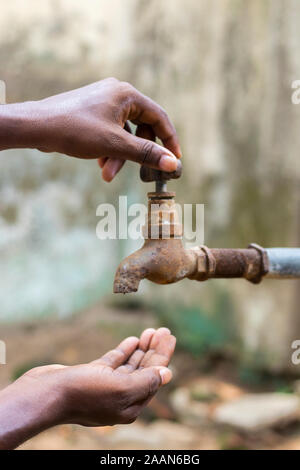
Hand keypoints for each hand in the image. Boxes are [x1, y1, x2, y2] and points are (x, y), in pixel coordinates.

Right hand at [0, 327, 175, 447]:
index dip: (163, 356)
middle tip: (164, 330)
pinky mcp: (91, 376)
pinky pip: (113, 362)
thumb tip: (168, 374)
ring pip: (130, 365)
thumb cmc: (83, 393)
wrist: (45, 394)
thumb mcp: (121, 388)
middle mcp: (119, 398)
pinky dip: (124, 351)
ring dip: (142, 348)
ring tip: (151, 331)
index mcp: (130, 406)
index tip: (170, 336)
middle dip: (154, 350)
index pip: (153, 377)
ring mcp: (104, 386)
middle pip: (144, 371)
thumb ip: (146, 381)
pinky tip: (133, 340)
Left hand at [26, 78, 180, 180]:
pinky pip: (110, 133)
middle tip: (140, 172)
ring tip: (107, 173)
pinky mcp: (93, 112)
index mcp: (127, 94)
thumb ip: (146, 153)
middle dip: (136, 153)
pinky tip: (100, 163)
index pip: (159, 117)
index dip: (169, 140)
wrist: (37, 127)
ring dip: (119, 156)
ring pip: (124, 134)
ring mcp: (104, 102)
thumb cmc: (75, 130)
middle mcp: (117, 94)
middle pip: (141, 127)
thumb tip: (172, 163)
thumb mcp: (115, 144)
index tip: (175, 160)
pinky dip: (109, 149)